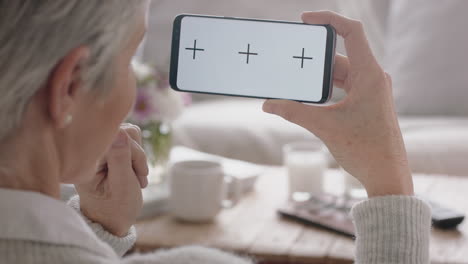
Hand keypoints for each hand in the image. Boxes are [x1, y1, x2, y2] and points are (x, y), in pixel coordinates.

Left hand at [75, 124, 148, 235]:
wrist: (113, 219)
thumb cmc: (116, 208)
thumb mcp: (122, 186)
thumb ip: (121, 158)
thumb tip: (120, 132)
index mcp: (86, 161)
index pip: (115, 136)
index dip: (132, 151)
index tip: (139, 173)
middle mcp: (90, 151)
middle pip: (124, 132)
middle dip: (136, 155)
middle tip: (139, 177)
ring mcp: (100, 148)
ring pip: (130, 134)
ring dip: (138, 156)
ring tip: (136, 176)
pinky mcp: (108, 148)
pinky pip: (130, 139)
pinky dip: (137, 155)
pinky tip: (134, 170)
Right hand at [263, 11, 413, 197]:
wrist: (386, 175)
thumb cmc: (365, 149)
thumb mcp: (324, 126)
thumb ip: (294, 112)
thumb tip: (268, 104)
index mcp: (369, 75)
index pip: (352, 32)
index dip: (328, 20)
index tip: (305, 20)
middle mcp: (372, 78)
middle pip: (338, 57)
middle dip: (313, 60)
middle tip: (291, 60)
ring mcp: (370, 91)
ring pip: (339, 75)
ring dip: (318, 79)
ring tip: (294, 83)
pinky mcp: (366, 104)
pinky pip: (342, 88)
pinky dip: (325, 91)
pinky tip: (308, 99)